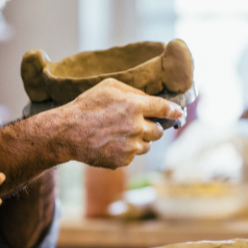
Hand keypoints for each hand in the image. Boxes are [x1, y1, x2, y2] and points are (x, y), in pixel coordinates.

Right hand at [61, 79, 182, 167]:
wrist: (67, 133)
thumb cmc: (86, 106)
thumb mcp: (108, 87)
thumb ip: (132, 91)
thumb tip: (149, 99)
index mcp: (135, 106)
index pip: (164, 109)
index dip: (174, 111)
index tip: (179, 113)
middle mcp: (137, 127)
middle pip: (158, 131)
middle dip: (151, 127)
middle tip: (137, 124)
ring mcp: (131, 146)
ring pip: (146, 145)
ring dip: (138, 140)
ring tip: (117, 134)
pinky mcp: (123, 160)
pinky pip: (132, 156)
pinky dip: (125, 151)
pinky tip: (109, 143)